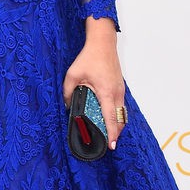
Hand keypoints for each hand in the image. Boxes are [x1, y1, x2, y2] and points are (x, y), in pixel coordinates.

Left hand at [63, 17, 126, 149]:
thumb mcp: (73, 75)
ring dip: (116, 124)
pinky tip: (108, 118)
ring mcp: (120, 90)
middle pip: (119, 119)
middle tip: (107, 143)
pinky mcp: (120, 87)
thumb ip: (68, 92)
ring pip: (121, 113)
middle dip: (115, 133)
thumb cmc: (90, 57)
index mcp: (106, 92)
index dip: (111, 134)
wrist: (103, 43)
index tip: (111, 146)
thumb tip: (68, 105)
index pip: (110, 118)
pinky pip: (120, 106)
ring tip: (108, 134)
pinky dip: (116, 115)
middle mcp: (116, 93)